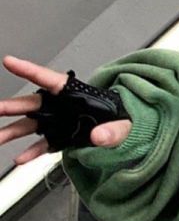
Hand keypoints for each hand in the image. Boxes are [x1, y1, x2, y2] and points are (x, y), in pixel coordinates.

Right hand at [1, 54, 131, 163]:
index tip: (10, 62)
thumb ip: (114, 130)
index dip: (30, 70)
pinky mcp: (59, 138)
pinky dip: (31, 153)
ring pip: (29, 126)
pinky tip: (19, 159)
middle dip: (12, 106)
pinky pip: (42, 146)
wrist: (124, 133)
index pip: (50, 80)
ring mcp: (57, 123)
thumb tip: (99, 136)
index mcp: (75, 94)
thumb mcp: (125, 124)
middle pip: (32, 104)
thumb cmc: (123, 120)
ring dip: (12, 131)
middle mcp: (61, 107)